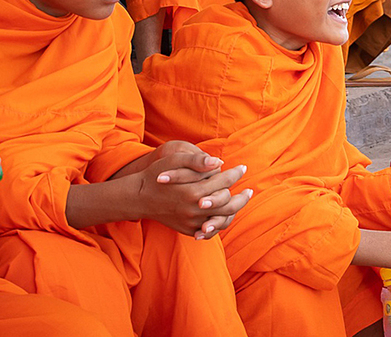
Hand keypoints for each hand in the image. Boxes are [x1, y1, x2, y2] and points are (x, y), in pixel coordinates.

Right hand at [128, 141, 252, 238]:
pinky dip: (221, 222)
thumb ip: (198, 161)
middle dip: (242, 196)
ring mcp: (191, 223)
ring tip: (241, 201)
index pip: (223, 182)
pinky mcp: (188, 230)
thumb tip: (220, 162)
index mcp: (193, 191)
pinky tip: (226, 214)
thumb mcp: (175, 160)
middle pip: (228, 205)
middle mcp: (193, 210)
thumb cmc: (158, 174)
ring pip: (222, 220)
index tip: (243, 168)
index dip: (236, 174)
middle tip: (250, 190)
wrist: (140, 197)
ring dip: (235, 211)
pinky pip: (211, 230)